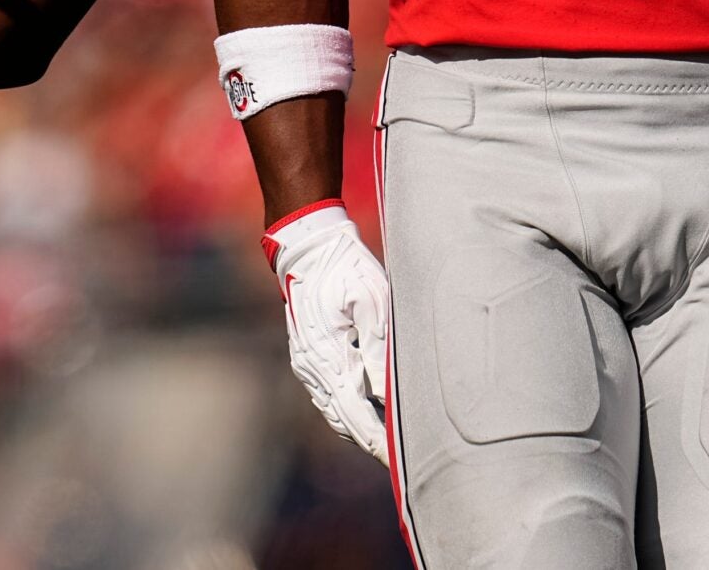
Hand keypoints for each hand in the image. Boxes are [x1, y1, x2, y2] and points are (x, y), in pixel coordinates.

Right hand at [265, 202, 390, 464]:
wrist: (309, 247)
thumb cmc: (346, 268)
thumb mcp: (371, 301)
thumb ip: (378, 349)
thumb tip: (386, 393)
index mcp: (328, 356)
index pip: (355, 414)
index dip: (376, 441)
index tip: (396, 460)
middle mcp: (312, 368)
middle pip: (344, 421)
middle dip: (371, 442)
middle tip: (401, 460)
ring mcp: (307, 365)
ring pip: (336, 411)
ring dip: (361, 428)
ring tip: (391, 442)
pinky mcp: (308, 357)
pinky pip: (330, 396)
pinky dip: (350, 411)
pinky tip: (370, 412)